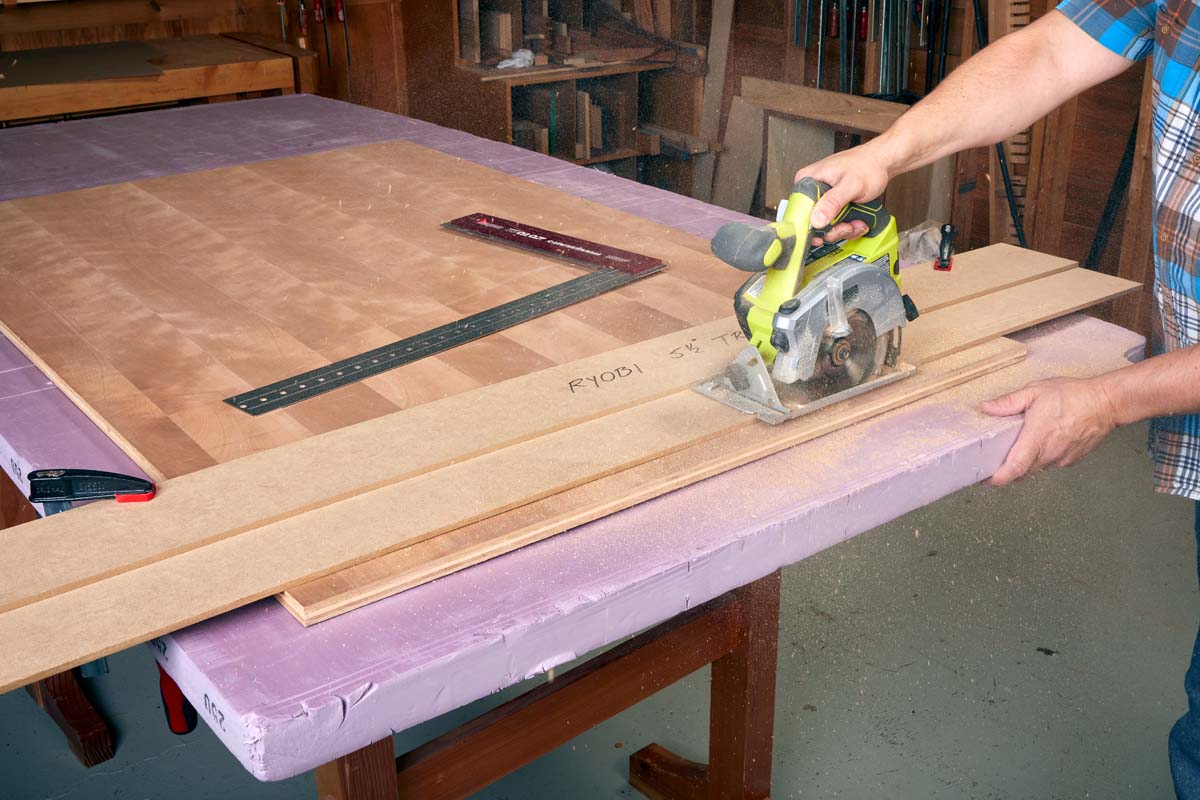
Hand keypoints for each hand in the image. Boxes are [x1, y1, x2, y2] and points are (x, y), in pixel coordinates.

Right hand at [794, 144, 891, 243]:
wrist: (882, 163)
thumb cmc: (868, 165)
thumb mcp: (850, 185)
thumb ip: (832, 202)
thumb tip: (816, 219)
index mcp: (808, 180)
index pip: (797, 210)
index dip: (809, 226)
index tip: (823, 233)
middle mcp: (812, 190)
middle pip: (812, 222)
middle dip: (832, 229)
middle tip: (846, 226)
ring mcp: (822, 199)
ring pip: (825, 226)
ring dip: (843, 229)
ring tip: (856, 222)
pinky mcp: (832, 205)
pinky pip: (834, 223)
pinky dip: (847, 226)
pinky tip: (857, 221)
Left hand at [980, 377, 1118, 485]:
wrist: (1106, 402)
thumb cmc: (1072, 396)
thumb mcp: (1034, 392)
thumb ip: (1008, 402)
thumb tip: (985, 407)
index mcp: (1036, 439)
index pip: (1014, 468)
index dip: (998, 478)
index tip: (986, 480)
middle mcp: (1049, 454)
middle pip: (1021, 473)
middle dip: (1006, 472)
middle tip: (993, 464)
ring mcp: (1061, 459)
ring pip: (1036, 470)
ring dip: (1024, 465)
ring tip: (1015, 451)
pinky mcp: (1071, 460)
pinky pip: (1050, 465)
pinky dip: (1041, 459)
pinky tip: (1039, 445)